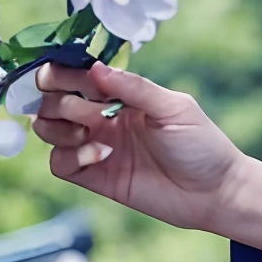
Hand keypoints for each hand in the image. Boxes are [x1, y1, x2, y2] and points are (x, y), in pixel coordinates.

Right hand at [31, 61, 261, 258]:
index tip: (62, 75)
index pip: (75, 75)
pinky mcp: (93, 176)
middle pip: (52, 100)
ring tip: (92, 133)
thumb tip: (95, 68)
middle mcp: (102, 117)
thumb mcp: (174, 108)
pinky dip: (71, 155)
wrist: (213, 192)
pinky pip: (58, 163)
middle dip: (60, 100)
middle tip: (91, 111)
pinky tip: (102, 155)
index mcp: (120, 95)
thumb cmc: (201, 145)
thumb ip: (135, 88)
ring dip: (60, 127)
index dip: (62, 72)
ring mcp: (95, 145)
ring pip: (47, 129)